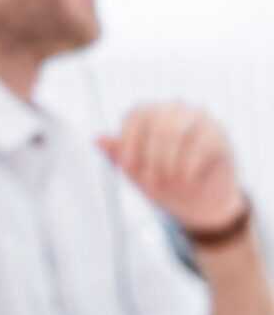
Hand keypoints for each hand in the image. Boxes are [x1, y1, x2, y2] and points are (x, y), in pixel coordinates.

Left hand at [98, 103, 245, 231]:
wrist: (196, 204)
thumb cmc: (162, 183)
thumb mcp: (135, 173)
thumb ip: (118, 155)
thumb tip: (97, 139)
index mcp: (149, 115)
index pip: (135, 115)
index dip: (129, 142)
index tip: (128, 168)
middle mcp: (173, 110)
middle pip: (156, 124)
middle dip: (151, 158)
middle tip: (152, 183)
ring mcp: (198, 118)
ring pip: (176, 131)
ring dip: (169, 163)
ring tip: (170, 183)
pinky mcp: (217, 133)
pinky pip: (200, 145)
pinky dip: (189, 168)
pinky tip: (187, 182)